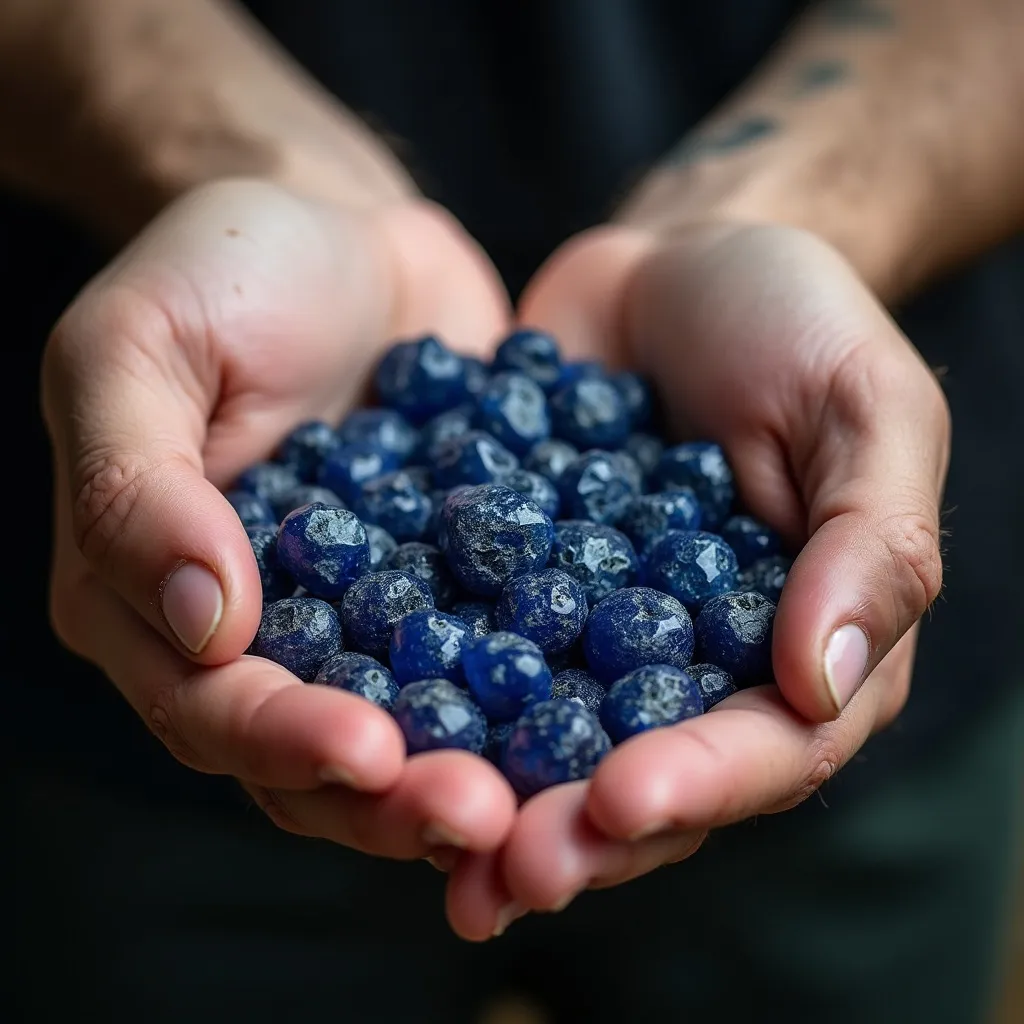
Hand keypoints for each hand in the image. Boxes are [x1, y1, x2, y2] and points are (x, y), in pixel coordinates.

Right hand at [43, 179, 517, 858]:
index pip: (208, 703)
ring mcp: (365, 618)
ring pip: (412, 729)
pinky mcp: (455, 587)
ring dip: (474, 771)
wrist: (346, 232)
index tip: (369, 752)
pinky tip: (606, 724)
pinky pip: (494, 656)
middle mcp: (261, 633)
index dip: (284, 739)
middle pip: (315, 751)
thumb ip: (138, 486)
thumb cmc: (223, 269)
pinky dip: (540, 698)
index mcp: (155, 595)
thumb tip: (205, 623)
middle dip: (395, 794)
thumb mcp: (138, 347)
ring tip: (548, 799)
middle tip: (483, 817)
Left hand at [445, 220, 949, 937]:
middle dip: (576, 830)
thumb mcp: (865, 407)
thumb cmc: (796, 320)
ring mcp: (597, 633)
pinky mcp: (517, 587)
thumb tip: (825, 683)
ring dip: (488, 793)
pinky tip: (359, 720)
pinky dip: (424, 691)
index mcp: (802, 647)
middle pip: (644, 775)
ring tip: (418, 828)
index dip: (698, 785)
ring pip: (546, 739)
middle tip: (499, 871)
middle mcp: (696, 664)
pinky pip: (471, 648)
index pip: (765, 749)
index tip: (621, 800)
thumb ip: (870, 542)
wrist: (676, 262)